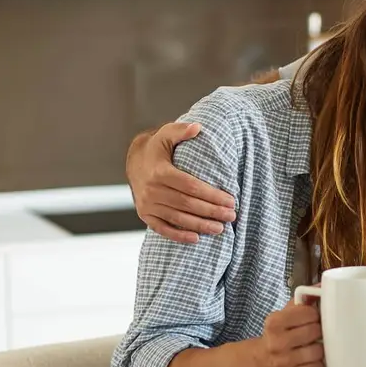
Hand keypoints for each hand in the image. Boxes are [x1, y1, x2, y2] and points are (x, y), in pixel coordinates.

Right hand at [126, 122, 236, 243]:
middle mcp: (152, 190)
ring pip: (178, 218)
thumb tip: (198, 127)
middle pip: (187, 204)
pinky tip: (196, 238)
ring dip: (200, 225)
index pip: (191, 186)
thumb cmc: (157, 148)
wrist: (134, 162)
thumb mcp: (166, 134)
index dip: (212, 195)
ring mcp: (147, 204)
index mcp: (160, 171)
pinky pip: (162, 228)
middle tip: (231, 216)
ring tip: (221, 229)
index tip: (231, 200)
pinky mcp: (145, 214)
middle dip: (211, 212)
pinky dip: (179, 236)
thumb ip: (181, 130)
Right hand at [255, 303, 324, 366]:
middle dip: (317, 330)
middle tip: (314, 332)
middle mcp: (277, 343)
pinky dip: (317, 363)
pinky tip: (310, 359)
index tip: (312, 317)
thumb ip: (301, 301)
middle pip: (315, 331)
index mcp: (274, 323)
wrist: (252, 363)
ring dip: (318, 348)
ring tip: (312, 345)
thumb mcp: (281, 316)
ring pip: (318, 351)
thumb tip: (321, 287)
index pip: (309, 313)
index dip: (314, 314)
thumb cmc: (272, 336)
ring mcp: (284, 363)